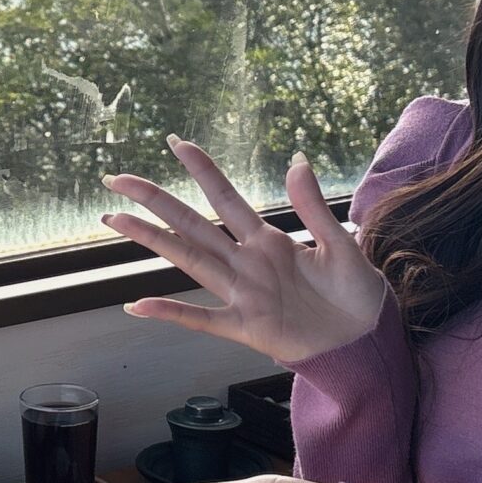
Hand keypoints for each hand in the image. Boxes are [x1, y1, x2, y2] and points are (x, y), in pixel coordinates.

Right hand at [100, 135, 388, 365]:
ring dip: (152, 240)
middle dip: (155, 200)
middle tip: (116, 179)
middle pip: (192, 224)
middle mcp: (246, 263)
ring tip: (116, 220)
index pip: (226, 197)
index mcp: (268, 240)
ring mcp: (241, 295)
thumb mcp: (341, 244)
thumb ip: (313, 207)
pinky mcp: (245, 328)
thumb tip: (297, 160)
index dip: (202, 170)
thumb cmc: (356, 292)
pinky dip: (169, 313)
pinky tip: (138, 306)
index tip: (175, 142)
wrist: (364, 339)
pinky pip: (200, 319)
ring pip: (188, 261)